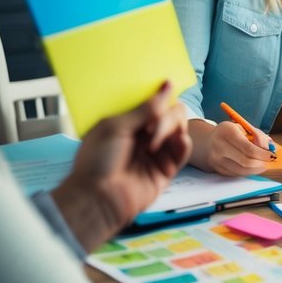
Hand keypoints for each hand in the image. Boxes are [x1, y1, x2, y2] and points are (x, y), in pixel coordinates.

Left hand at [50, 82, 190, 250]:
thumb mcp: (116, 126)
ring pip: (179, 129)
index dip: (160, 96)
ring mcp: (156, 152)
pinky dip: (183, 143)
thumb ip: (146, 108)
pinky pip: (184, 150)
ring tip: (152, 143)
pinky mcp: (167, 169)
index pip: (153, 103)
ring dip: (170, 129)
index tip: (165, 89)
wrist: (98, 197)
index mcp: (128, 123)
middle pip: (171, 113)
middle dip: (165, 115)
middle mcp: (143, 136)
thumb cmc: (97, 162)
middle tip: (151, 125)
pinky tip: (176, 143)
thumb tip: (167, 85)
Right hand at [189, 117, 274, 176]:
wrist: (208, 141)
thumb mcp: (243, 128)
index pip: (248, 148)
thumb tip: (270, 148)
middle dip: (261, 163)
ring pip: (241, 170)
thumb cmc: (231, 133)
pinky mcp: (217, 168)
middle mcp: (219, 145)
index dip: (263, 154)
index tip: (272, 155)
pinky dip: (248, 172)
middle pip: (245, 161)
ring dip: (256, 170)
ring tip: (263, 165)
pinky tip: (253, 167)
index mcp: (227, 131)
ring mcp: (216, 159)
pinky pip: (236, 174)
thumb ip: (258, 136)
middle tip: (269, 162)